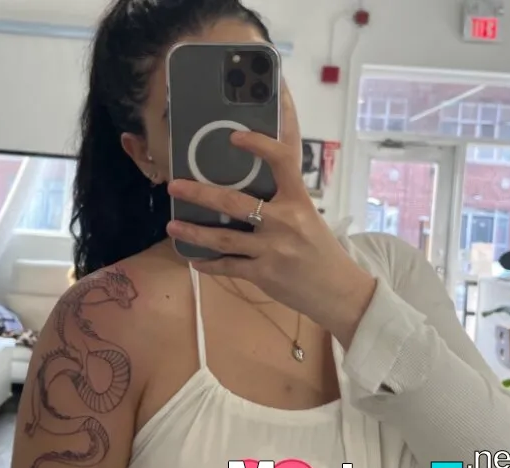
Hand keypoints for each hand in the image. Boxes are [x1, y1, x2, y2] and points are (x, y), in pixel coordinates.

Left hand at [166, 131, 375, 332]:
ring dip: (193, 233)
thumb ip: (284, 200)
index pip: (282, 160)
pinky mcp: (263, 274)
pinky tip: (195, 261)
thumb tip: (253, 184)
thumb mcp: (309, 217)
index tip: (234, 135)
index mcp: (299, 200)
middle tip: (174, 186)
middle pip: (234, 203)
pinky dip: (208, 264)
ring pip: (222, 239)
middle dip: (199, 193)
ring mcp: (272, 249)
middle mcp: (285, 221)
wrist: (338, 291)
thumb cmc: (322, 250)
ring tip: (172, 227)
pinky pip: (227, 266)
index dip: (259, 144)